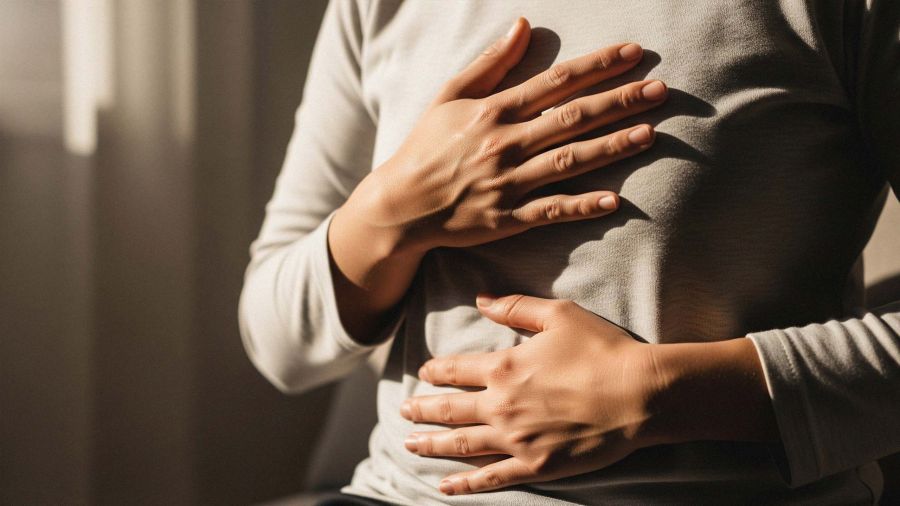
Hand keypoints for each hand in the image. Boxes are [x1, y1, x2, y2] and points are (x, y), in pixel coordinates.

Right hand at [339, 17, 667, 254]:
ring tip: (649, 133)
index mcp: (494, 111)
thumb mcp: (450, 95)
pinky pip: (549, 211)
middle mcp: (505, 144)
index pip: (556, 81)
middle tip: (660, 90)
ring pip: (568, 162)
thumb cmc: (426, 146)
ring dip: (611, 147)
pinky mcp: (506, 218)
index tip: (634, 53)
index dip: (598, 65)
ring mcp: (507, 183)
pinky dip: (580, 206)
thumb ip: (490, 62)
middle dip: (619, 101)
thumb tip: (523, 24)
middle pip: (572, 118)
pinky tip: (613, 201)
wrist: (400, 204)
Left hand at [399, 294, 663, 494]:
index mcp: (503, 366)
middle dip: (422, 409)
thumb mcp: (558, 315)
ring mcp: (515, 439)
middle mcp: (500, 404)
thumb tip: (480, 299)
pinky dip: (464, 485)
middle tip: (403, 411)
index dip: (435, 372)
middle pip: (448, 408)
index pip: (455, 370)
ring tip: (409, 444)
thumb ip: (515, 307)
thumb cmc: (602, 350)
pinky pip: (490, 478)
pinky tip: (445, 487)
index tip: (423, 373)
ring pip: (460, 444)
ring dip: (431, 444)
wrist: (639, 394)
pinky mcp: (534, 465)